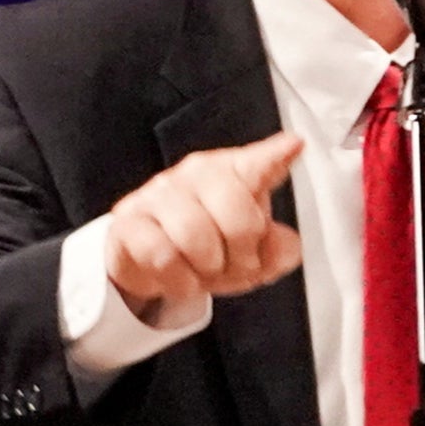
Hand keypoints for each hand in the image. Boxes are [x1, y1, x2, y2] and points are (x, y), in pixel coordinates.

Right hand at [104, 130, 304, 319]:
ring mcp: (158, 195)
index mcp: (230, 173)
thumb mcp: (248, 254)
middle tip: (237, 264)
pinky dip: (179, 280)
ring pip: (195, 235)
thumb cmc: (203, 246)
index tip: (295, 145)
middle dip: (243, 252)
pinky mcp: (128, 222)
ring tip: (204, 270)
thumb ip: (277, 249)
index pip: (256, 164)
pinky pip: (161, 255)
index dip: (275, 156)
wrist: (145, 260)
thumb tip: (285, 244)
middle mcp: (194, 175)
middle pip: (235, 211)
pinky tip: (181, 278)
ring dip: (207, 268)